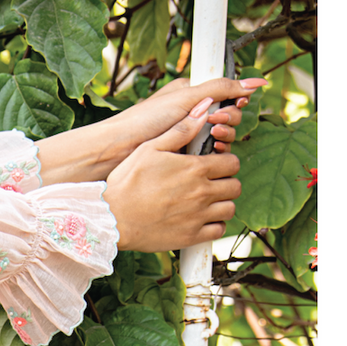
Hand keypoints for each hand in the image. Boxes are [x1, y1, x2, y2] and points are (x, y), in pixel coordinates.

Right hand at [103, 100, 241, 250]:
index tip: (216, 166)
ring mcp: (198, 216)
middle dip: (226, 183)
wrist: (112, 218)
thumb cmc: (126, 182)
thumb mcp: (149, 148)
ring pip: (230, 208)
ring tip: (208, 202)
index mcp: (195, 168)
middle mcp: (202, 192)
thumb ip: (180, 130)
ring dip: (222, 204)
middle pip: (234, 186)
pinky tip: (202, 220)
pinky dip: (215, 225)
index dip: (225, 162)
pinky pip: (219, 230)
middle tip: (212, 184)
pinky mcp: (192, 236)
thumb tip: (203, 109)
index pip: (232, 162)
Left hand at [109, 75, 266, 154]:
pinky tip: (213, 154)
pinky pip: (210, 157)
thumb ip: (221, 88)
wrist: (118, 150)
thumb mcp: (185, 97)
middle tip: (216, 121)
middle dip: (228, 118)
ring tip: (214, 135)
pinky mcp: (185, 157)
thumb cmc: (145, 119)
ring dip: (224, 136)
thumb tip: (256, 83)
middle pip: (228, 117)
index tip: (234, 103)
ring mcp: (189, 137)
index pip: (226, 95)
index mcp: (191, 96)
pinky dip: (215, 155)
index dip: (234, 101)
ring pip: (221, 138)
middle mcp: (192, 115)